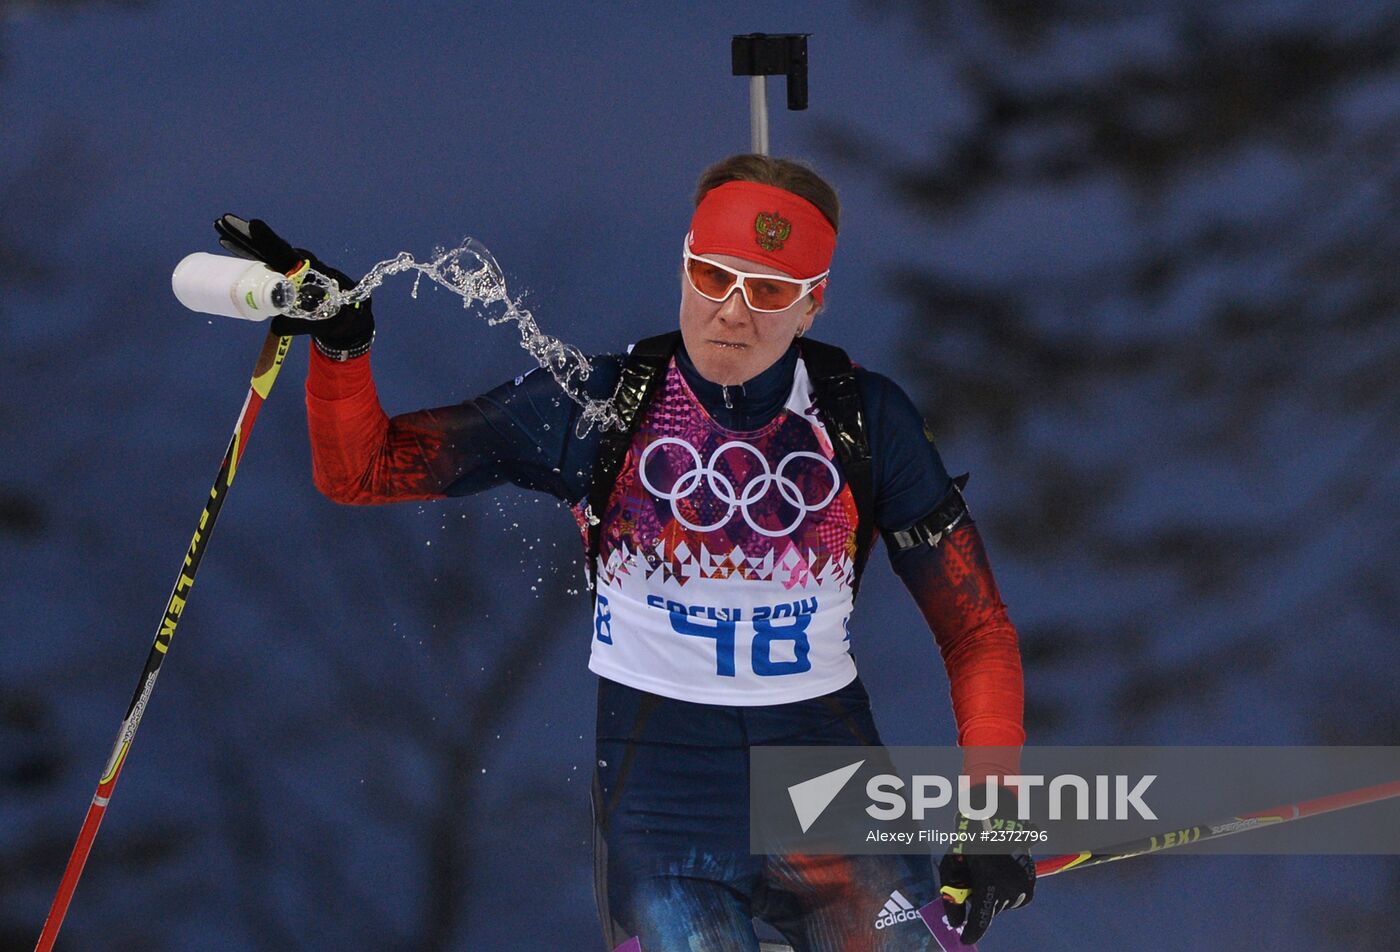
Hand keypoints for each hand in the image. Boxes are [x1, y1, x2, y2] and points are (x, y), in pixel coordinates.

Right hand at [213, 214, 373, 350]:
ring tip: (222, 229)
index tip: (253, 225)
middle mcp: (298, 264)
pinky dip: (249, 253)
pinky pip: (265, 261)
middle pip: (269, 247)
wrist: (347, 316)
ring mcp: (291, 268)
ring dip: (245, 242)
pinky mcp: (286, 274)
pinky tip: (231, 247)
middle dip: (247, 235)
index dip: (269, 240)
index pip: (285, 253)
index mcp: (308, 271)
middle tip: (224, 221)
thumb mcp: (318, 321)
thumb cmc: (335, 315)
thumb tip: (275, 326)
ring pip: (265, 252)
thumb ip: (296, 323)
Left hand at [939, 811, 1035, 944]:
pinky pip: (1011, 901)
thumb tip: (956, 925)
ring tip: (986, 869)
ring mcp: (1024, 888)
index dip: (971, 932)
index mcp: (990, 880)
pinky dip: (1002, 892)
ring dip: (990, 895)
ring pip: (1000, 906)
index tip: (964, 938)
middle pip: (989, 911)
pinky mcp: (1030, 888)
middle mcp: (1011, 887)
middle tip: (972, 875)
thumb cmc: (968, 839)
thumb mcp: (951, 865)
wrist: (998, 818)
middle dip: (977, 900)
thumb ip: (951, 898)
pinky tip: (998, 873)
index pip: (981, 919)